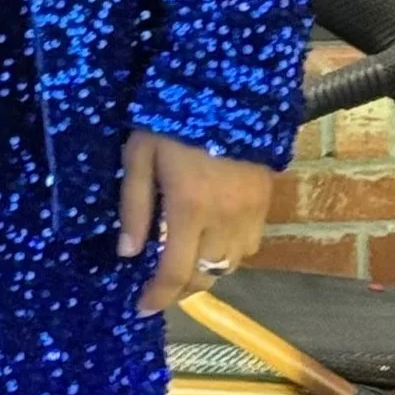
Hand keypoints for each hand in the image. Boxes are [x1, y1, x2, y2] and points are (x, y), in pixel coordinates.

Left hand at [118, 129, 271, 315]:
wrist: (228, 86)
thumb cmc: (173, 117)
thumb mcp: (140, 153)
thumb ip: (134, 205)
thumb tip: (128, 253)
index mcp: (190, 209)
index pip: (175, 273)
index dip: (158, 296)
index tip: (142, 307)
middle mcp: (225, 220)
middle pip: (206, 275)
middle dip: (181, 288)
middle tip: (160, 285)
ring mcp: (251, 213)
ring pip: (231, 264)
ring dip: (207, 268)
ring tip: (185, 259)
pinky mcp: (266, 201)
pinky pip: (251, 244)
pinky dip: (231, 250)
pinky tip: (214, 236)